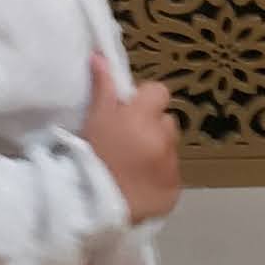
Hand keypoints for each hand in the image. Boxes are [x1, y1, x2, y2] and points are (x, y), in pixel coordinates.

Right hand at [82, 54, 180, 224]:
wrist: (93, 207)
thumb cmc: (90, 157)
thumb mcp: (94, 119)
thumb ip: (103, 87)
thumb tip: (100, 56)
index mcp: (144, 117)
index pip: (160, 92)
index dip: (146, 101)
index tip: (130, 113)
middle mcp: (163, 139)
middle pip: (166, 123)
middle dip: (152, 129)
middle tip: (129, 143)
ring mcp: (171, 166)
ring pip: (169, 150)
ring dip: (156, 154)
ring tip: (133, 168)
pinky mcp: (174, 191)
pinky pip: (170, 177)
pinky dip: (159, 179)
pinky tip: (140, 186)